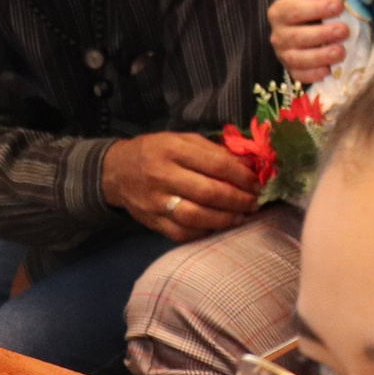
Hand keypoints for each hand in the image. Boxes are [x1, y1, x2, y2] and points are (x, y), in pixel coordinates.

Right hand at [102, 131, 261, 241]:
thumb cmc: (156, 152)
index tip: (258, 183)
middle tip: (254, 202)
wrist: (115, 171)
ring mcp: (155, 202)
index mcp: (173, 150)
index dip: (242, 176)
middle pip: (208, 193)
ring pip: (196, 217)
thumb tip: (250, 163)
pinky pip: (182, 233)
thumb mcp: (182, 140)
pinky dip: (204, 232)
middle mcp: (162, 176)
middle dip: (238, 200)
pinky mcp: (151, 222)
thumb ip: (215, 151)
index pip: (216, 165)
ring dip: (224, 219)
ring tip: (240, 216)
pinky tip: (218, 226)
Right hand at [268, 0, 346, 83]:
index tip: (338, 6)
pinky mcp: (292, 71)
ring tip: (341, 51)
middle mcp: (278, 34)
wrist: (310, 27)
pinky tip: (328, 70)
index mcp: (280, 11)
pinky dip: (313, 75)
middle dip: (322, 34)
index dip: (316, 8)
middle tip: (344, 30)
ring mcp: (283, 55)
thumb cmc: (314, 6)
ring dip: (320, 56)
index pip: (294, 10)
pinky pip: (300, 76)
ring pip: (297, 59)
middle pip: (297, 36)